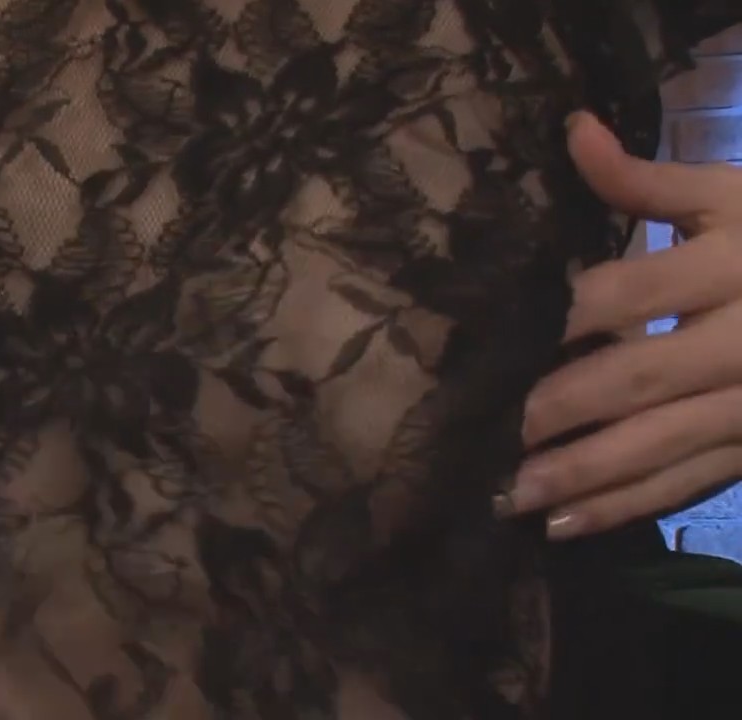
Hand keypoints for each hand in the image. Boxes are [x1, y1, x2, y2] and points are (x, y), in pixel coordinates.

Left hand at [504, 111, 741, 538]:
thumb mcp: (730, 196)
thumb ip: (644, 181)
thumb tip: (573, 130)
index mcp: (732, 264)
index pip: (634, 290)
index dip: (571, 314)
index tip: (513, 334)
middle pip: (643, 376)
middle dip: (567, 406)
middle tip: (502, 426)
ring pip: (661, 444)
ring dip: (584, 475)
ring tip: (513, 496)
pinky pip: (686, 484)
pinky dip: (625, 508)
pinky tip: (565, 527)